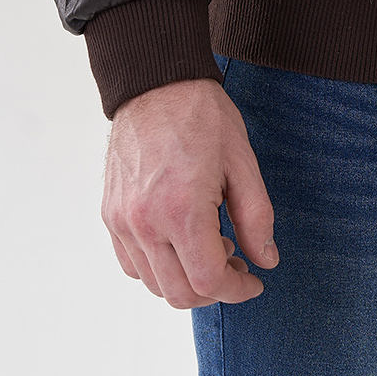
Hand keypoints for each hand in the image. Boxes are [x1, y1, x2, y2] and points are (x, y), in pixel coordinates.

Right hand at [102, 77, 277, 307]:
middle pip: (178, 293)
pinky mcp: (110, 213)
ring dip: (185, 279)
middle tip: (236, 262)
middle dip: (214, 289)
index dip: (236, 290)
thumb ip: (256, 217)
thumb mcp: (242, 162)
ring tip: (209, 244)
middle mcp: (145, 222)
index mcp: (181, 210)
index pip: (208, 281)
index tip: (254, 281)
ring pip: (153, 283)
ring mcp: (122, 220)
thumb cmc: (201, 115)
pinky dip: (157, 267)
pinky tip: (179, 241)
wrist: (156, 82)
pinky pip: (131, 263)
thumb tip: (266, 260)